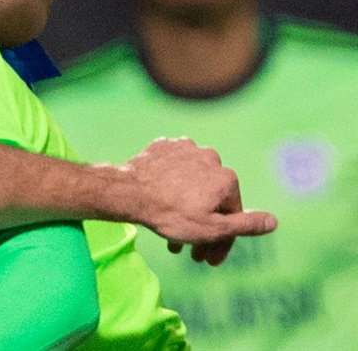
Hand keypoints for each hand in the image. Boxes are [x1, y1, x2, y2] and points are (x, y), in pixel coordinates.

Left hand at [123, 138, 276, 264]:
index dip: (222, 242)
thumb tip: (274, 221)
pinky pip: (176, 172)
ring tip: (173, 237)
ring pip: (193, 187)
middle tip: (189, 252)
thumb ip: (245, 225)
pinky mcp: (165, 145)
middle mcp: (210, 156)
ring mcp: (186, 148)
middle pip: (212, 201)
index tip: (208, 259)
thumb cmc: (172, 214)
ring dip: (188, 212)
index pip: (232, 215)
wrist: (130, 191)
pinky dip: (174, 189)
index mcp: (226, 177)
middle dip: (203, 230)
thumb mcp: (213, 228)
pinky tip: (164, 205)